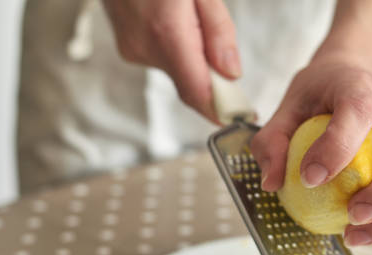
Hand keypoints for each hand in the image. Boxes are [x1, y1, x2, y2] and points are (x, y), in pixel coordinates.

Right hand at [102, 0, 240, 121]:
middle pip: (191, 84)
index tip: (243, 116)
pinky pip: (163, 60)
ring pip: (178, 71)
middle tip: (228, 63)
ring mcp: (133, 49)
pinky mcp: (128, 47)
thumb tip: (232, 73)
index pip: (197, 92)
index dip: (222, 111)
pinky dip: (179, 52)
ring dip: (195, 61)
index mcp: (166, 32)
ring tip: (192, 19)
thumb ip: (217, 30)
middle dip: (214, 80)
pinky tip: (177, 22)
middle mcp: (145, 48)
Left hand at [250, 57, 371, 244]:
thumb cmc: (316, 97)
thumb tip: (272, 183)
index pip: (358, 110)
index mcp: (359, 87)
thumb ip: (272, 142)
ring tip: (356, 235)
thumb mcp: (285, 111)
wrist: (348, 79)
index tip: (309, 179)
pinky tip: (365, 233)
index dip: (337, 147)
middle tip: (352, 216)